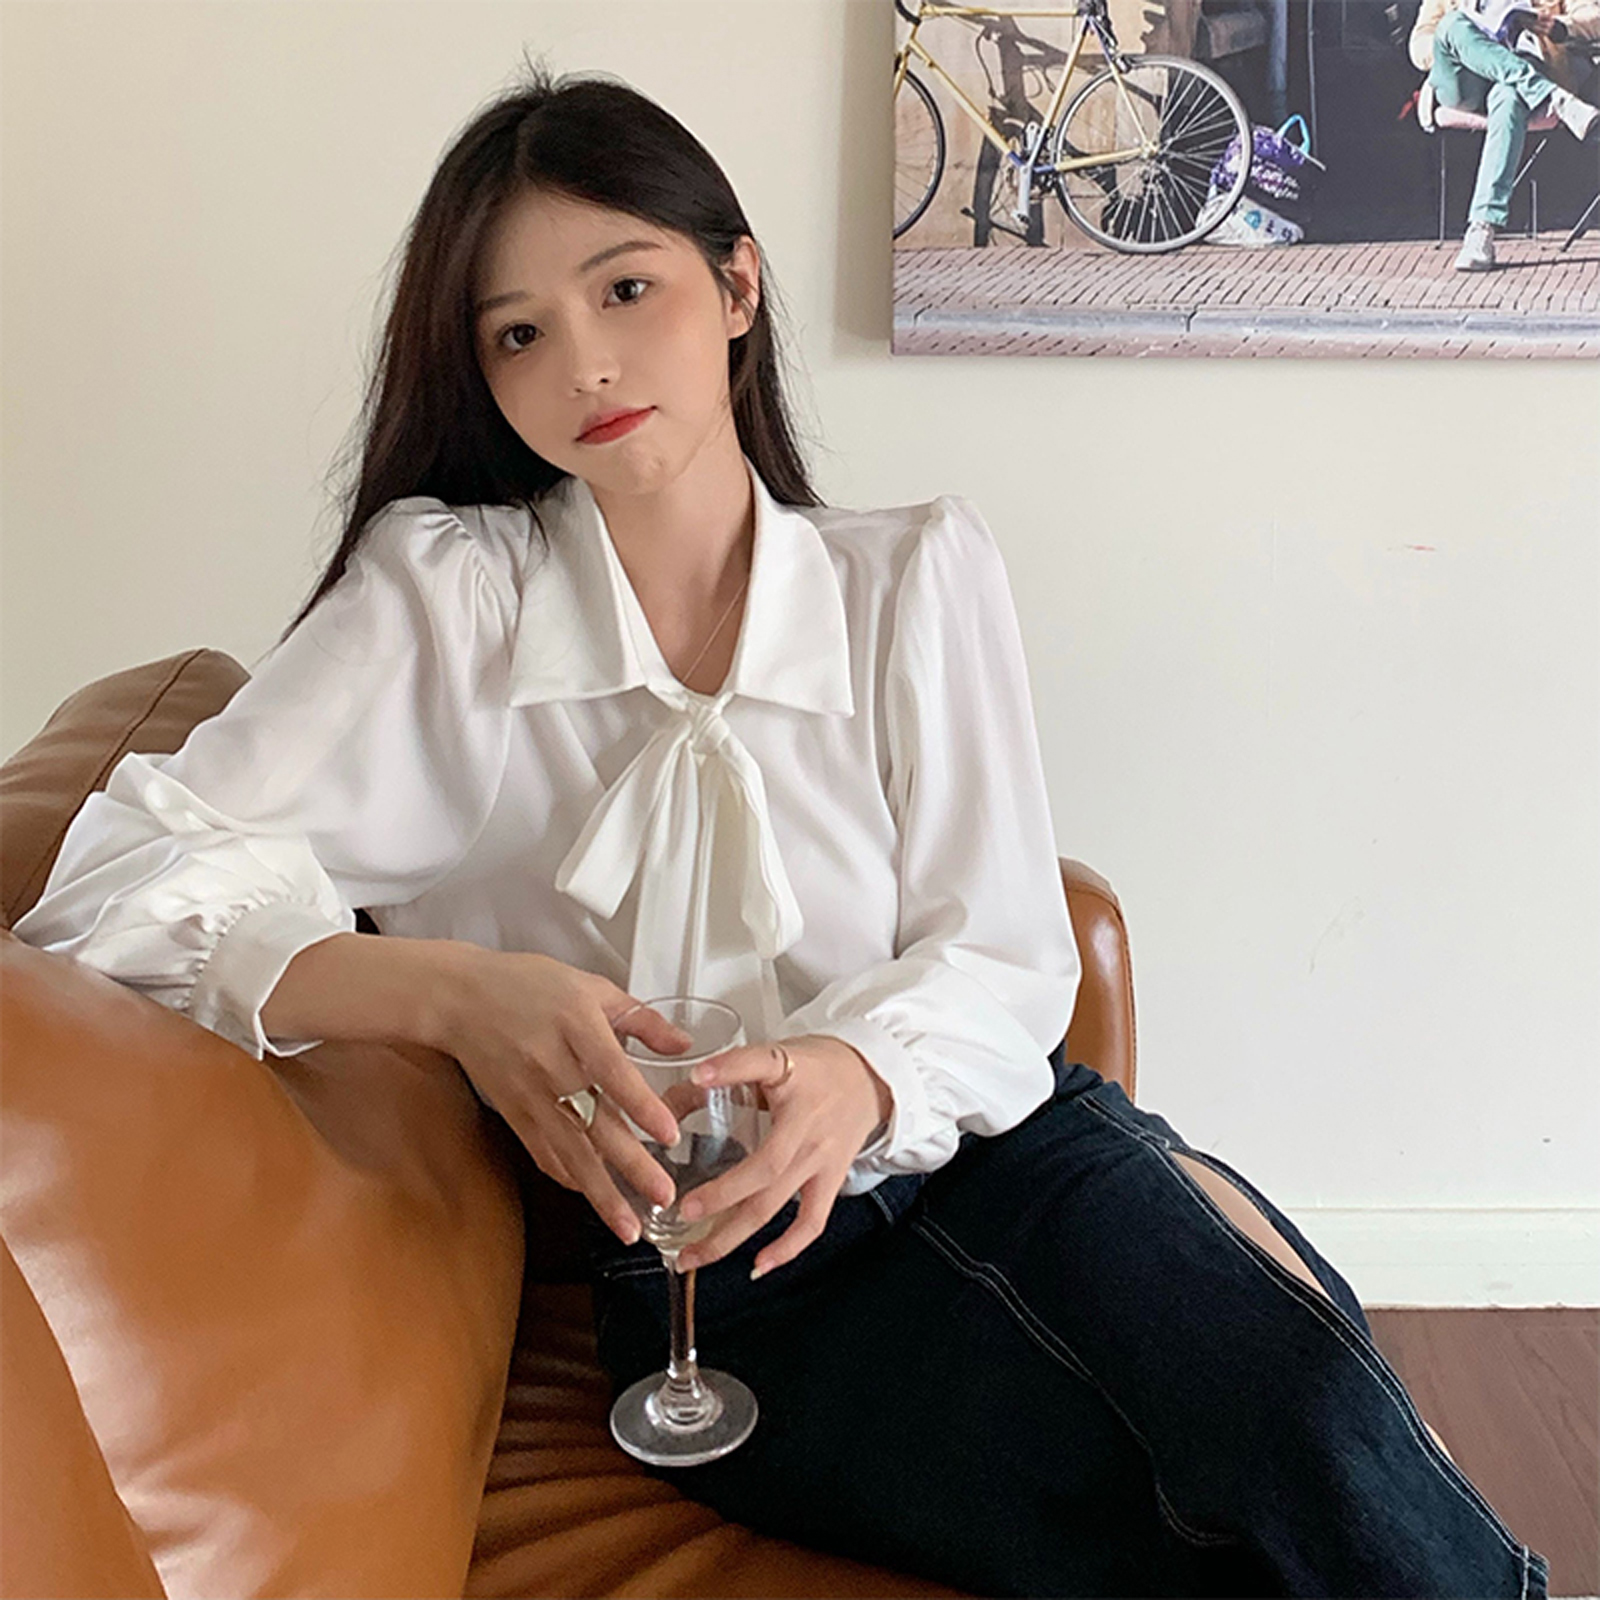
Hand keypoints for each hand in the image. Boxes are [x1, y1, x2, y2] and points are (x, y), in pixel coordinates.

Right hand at [431, 945, 692, 1243]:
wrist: (458, 1001)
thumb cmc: (528, 986)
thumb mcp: (591, 987)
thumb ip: (641, 1019)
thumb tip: (684, 1045)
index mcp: (577, 1027)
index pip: (613, 1073)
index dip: (641, 1106)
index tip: (668, 1135)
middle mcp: (553, 1067)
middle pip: (595, 1123)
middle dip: (631, 1166)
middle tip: (664, 1196)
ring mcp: (531, 1096)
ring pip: (570, 1151)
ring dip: (601, 1192)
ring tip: (629, 1227)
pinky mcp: (514, 1115)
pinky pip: (544, 1154)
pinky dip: (569, 1178)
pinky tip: (592, 1199)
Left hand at [668, 1034, 894, 1277]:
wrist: (871, 1078)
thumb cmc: (819, 1066)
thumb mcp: (777, 1055)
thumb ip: (728, 1070)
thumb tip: (681, 1088)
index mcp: (793, 1079)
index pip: (760, 1066)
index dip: (729, 1071)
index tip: (697, 1079)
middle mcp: (807, 1125)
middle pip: (764, 1166)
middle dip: (720, 1195)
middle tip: (683, 1210)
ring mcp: (820, 1158)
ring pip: (775, 1203)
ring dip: (732, 1235)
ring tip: (695, 1255)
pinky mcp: (832, 1180)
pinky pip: (811, 1221)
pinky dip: (786, 1249)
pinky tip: (758, 1265)